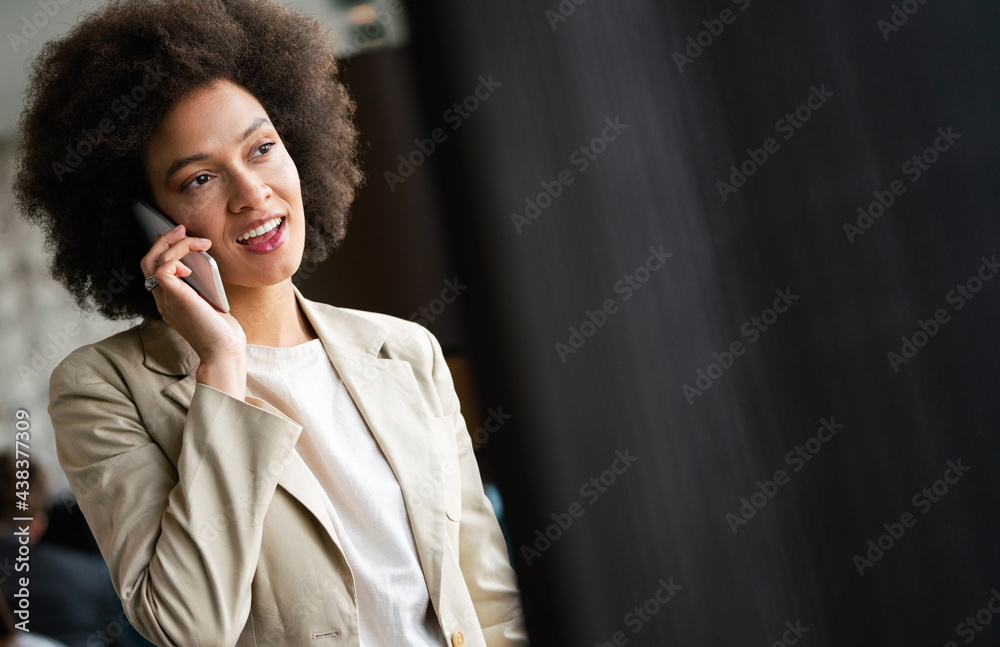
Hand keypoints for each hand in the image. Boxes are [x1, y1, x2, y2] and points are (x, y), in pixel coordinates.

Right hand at [140, 225, 245, 396]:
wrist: (224, 352)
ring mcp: (166, 300)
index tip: (182, 236)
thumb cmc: (222, 331)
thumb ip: (202, 283)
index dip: (164, 248)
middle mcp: (163, 299)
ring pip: (153, 261)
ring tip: (199, 241)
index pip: (155, 268)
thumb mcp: (210, 300)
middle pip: (148, 260)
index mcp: (170, 300)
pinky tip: (191, 264)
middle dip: (164, 239)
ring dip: (176, 244)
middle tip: (182, 228)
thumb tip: (203, 258)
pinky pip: (163, 269)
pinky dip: (175, 259)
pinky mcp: (174, 299)